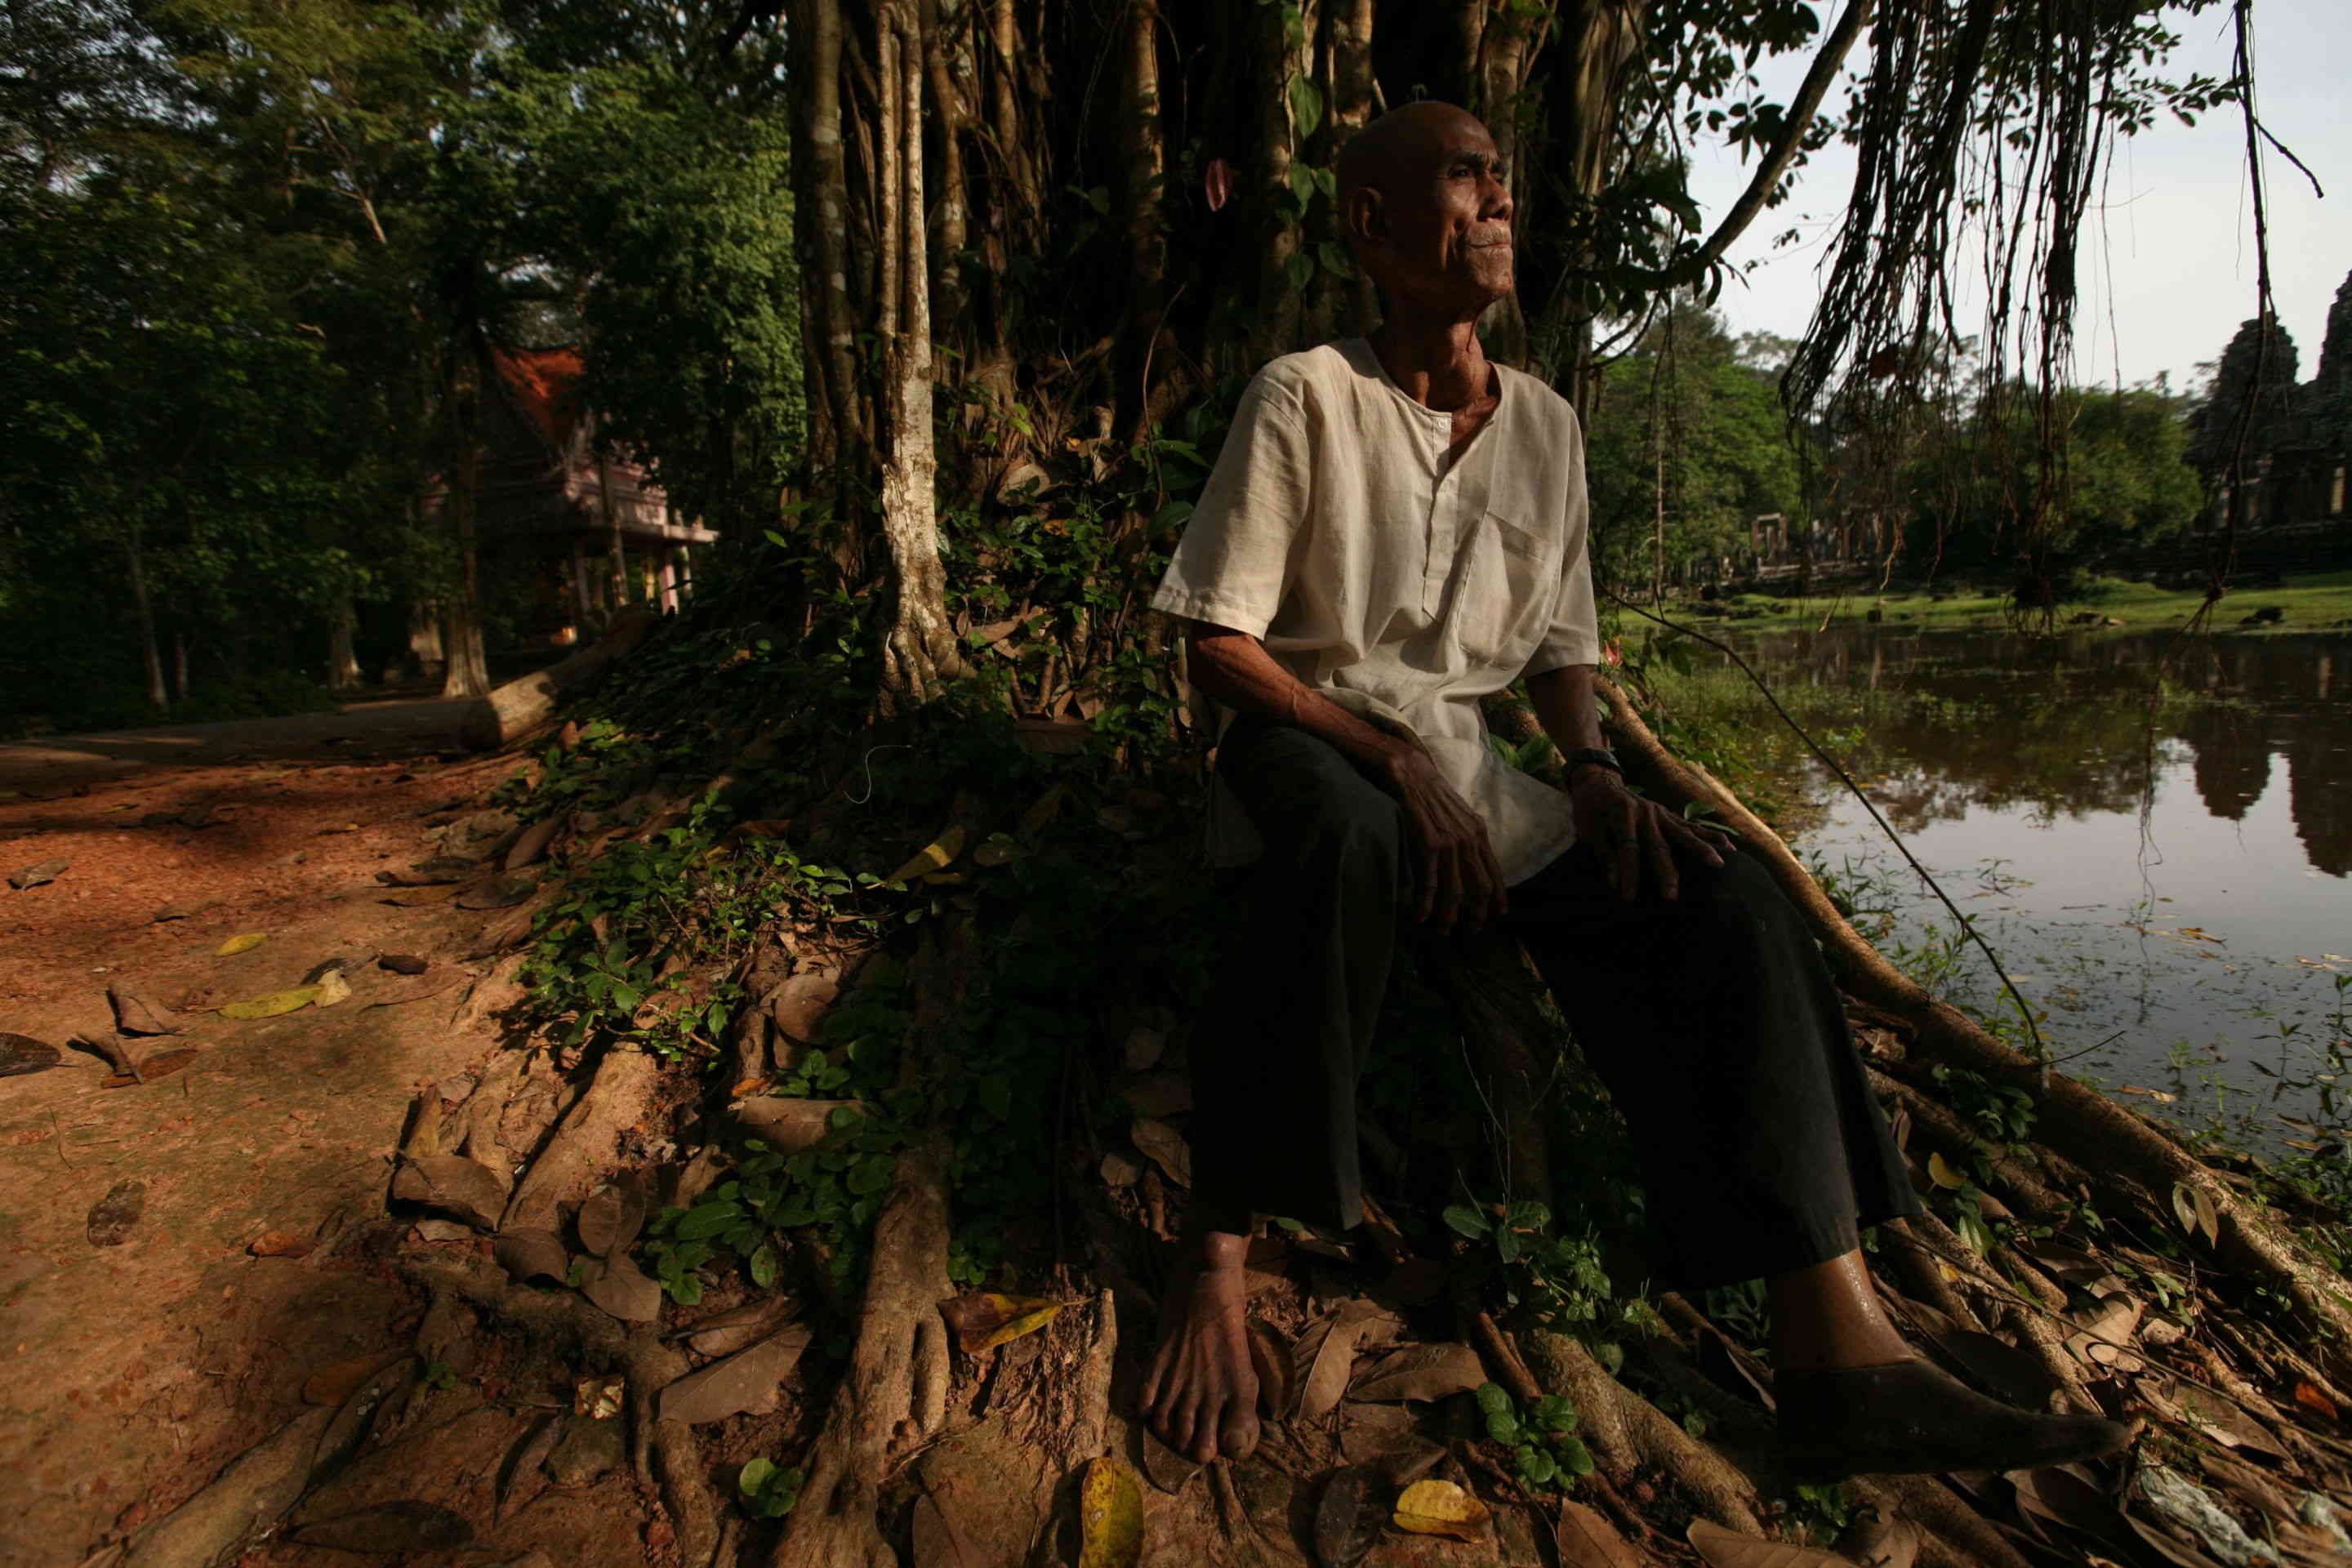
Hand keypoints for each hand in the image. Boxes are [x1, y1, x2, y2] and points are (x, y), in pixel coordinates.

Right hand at [1378, 746, 1507, 934]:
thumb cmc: (1430, 793)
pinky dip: (1427, 902)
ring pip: (1456, 889)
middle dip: (1477, 913)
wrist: (1409, 772)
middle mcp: (1469, 839)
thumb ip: (1466, 836)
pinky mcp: (1429, 843)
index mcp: (1478, 832)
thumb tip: (1470, 860)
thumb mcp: (1458, 814)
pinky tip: (1421, 916)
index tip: (1498, 915)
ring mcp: (1450, 842)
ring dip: (1450, 914)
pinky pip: (1430, 881)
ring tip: (1443, 930)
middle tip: (1471, 930)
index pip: (1495, 872)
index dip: (1499, 897)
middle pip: (1480, 886)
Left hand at [1569, 767, 1726, 901]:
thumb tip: (1613, 882)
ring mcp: (1660, 812)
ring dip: (1701, 850)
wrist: (1599, 781)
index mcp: (1622, 812)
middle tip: (1672, 897)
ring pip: (1683, 833)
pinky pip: (1692, 826)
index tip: (1628, 897)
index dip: (1628, 873)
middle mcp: (1645, 811)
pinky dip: (1710, 836)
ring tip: (1718, 865)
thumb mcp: (1586, 828)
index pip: (1628, 848)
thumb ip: (1603, 853)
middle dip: (1666, 872)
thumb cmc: (1590, 809)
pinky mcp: (1669, 814)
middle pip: (1658, 845)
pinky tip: (1729, 847)